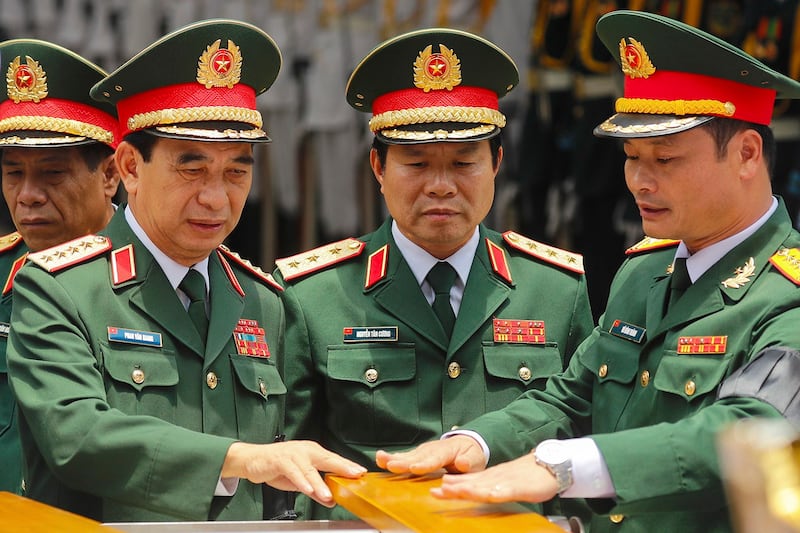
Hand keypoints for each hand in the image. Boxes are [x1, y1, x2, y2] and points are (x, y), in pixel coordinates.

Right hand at [222, 441, 365, 506]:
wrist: (252, 459)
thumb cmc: (277, 466)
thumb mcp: (300, 480)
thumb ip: (315, 489)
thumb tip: (331, 500)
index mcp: (313, 452)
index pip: (334, 459)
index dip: (348, 466)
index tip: (362, 473)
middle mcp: (305, 450)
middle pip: (327, 459)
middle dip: (343, 467)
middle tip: (356, 475)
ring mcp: (293, 454)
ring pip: (309, 469)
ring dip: (320, 483)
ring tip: (329, 494)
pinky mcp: (280, 460)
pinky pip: (293, 472)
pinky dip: (301, 481)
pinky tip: (308, 489)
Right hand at [375, 435, 485, 474]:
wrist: (466, 444)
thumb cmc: (471, 455)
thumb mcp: (475, 460)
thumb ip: (469, 462)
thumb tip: (463, 463)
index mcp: (447, 451)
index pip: (436, 458)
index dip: (425, 464)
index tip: (415, 468)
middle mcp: (432, 449)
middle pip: (417, 456)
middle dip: (404, 461)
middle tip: (392, 465)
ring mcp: (423, 451)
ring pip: (407, 455)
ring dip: (394, 458)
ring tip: (380, 459)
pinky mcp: (416, 455)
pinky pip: (403, 457)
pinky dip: (391, 458)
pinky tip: (379, 459)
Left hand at [430, 452, 559, 502]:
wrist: (549, 464)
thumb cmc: (524, 476)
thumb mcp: (500, 480)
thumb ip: (482, 484)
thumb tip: (461, 489)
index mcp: (490, 477)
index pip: (467, 482)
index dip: (451, 487)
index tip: (434, 492)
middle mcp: (495, 477)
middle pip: (472, 484)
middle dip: (455, 489)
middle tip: (437, 492)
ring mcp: (507, 481)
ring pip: (486, 486)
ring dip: (471, 489)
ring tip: (456, 491)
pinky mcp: (521, 486)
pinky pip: (509, 489)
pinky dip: (499, 491)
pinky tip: (491, 494)